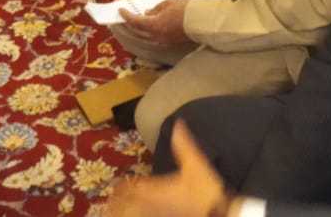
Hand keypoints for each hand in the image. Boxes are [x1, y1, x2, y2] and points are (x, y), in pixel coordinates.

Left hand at [107, 120, 232, 216]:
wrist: (218, 215)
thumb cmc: (206, 192)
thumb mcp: (197, 164)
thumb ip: (184, 144)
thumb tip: (178, 123)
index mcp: (155, 189)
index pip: (130, 188)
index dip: (120, 187)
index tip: (117, 185)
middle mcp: (152, 204)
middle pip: (126, 206)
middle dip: (116, 203)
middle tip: (112, 201)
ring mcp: (158, 214)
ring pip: (132, 215)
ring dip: (122, 212)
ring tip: (117, 211)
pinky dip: (136, 216)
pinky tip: (141, 215)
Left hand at [120, 0, 190, 44]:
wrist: (201, 21)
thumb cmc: (185, 9)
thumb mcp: (168, 3)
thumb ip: (155, 9)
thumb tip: (147, 13)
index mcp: (154, 25)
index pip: (135, 21)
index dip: (126, 16)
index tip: (120, 10)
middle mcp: (156, 36)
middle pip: (137, 31)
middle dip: (129, 24)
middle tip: (123, 17)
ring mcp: (163, 40)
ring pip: (144, 36)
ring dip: (137, 29)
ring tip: (133, 21)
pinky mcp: (169, 41)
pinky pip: (153, 37)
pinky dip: (147, 31)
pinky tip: (148, 25)